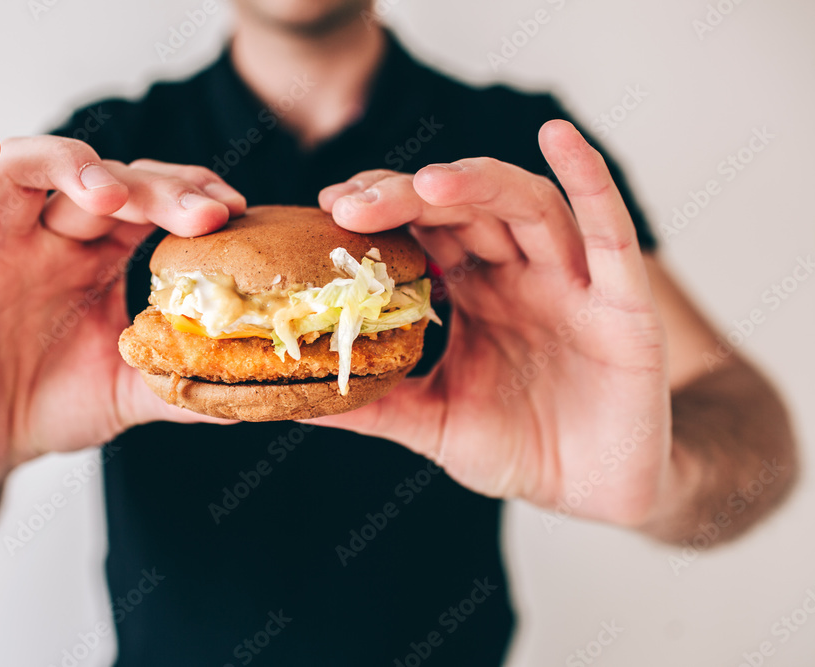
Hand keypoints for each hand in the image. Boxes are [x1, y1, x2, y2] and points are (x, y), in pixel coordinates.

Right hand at [0, 133, 244, 479]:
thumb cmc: (57, 406)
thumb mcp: (130, 393)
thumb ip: (183, 383)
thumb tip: (254, 392)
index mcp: (98, 258)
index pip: (146, 200)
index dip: (186, 193)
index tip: (233, 206)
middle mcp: (49, 240)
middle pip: (98, 181)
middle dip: (152, 187)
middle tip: (202, 210)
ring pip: (20, 172)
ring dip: (68, 165)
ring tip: (111, 192)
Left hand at [315, 120, 670, 526]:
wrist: (595, 491)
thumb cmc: (521, 447)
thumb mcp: (435, 424)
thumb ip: (378, 404)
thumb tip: (300, 398)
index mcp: (476, 291)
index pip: (424, 230)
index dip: (381, 211)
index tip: (329, 208)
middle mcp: (520, 273)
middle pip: (465, 209)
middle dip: (408, 196)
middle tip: (353, 204)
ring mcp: (572, 282)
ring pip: (527, 206)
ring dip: (478, 184)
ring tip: (428, 185)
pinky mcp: (625, 303)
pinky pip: (611, 233)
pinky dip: (590, 182)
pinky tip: (560, 138)